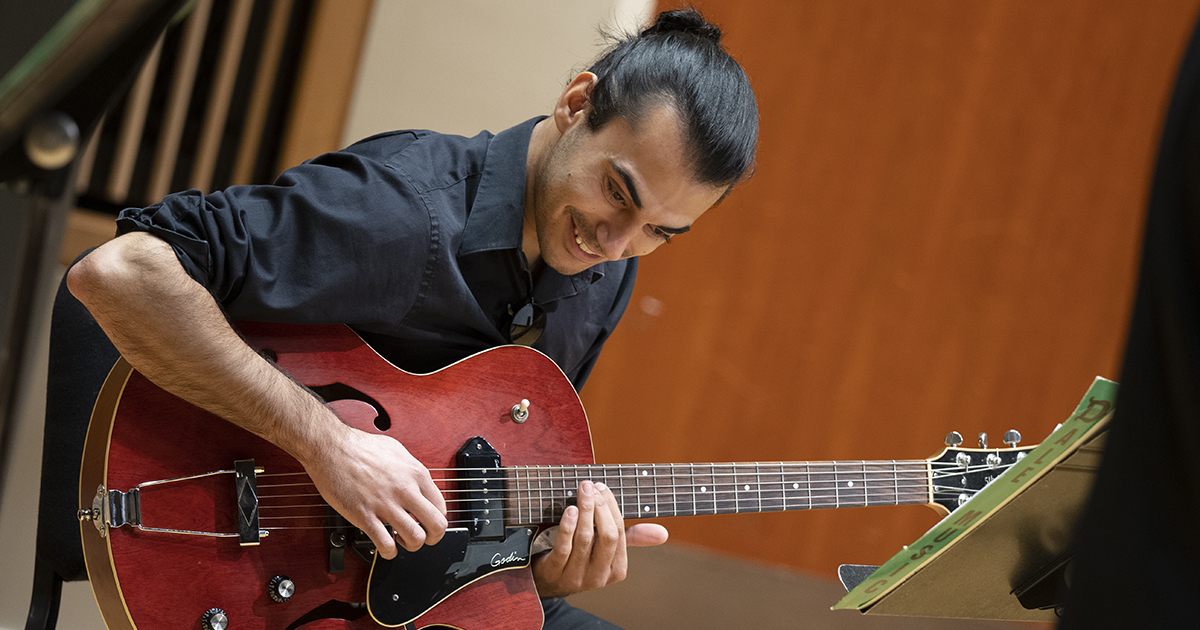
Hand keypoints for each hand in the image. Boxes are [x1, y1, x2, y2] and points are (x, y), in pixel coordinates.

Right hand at [300, 420, 446, 558]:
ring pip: (416, 539)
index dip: (437, 519)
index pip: (442, 507)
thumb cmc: (360, 446)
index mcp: (416, 474)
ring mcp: (386, 504)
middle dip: (433, 537)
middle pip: (437, 526)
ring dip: (412, 545)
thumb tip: (419, 484)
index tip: (428, 522)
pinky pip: (386, 545)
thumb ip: (411, 470)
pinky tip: (385, 546)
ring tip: (401, 539)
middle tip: (424, 537)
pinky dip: (389, 552)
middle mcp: (405, 490)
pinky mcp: (365, 516)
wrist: (331, 447)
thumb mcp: (397, 450)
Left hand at [532, 480, 668, 596]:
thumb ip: (632, 538)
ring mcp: (576, 577)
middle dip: (601, 508)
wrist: (546, 582)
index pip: (620, 534)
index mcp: (616, 570)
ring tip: (582, 491)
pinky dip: (568, 526)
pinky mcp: (554, 573)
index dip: (612, 508)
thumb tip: (663, 534)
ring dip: (585, 511)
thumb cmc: (580, 558)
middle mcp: (599, 577)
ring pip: (585, 539)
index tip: (602, 487)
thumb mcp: (605, 549)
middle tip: (591, 486)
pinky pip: (564, 547)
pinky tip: (570, 510)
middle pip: (607, 537)